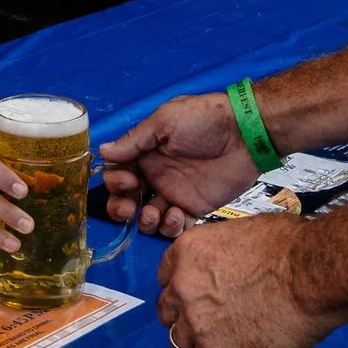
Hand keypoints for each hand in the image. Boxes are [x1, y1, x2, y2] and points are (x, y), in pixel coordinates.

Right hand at [99, 92, 255, 238]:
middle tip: (131, 207)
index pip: (118, 173)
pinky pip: (174, 226)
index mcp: (145, 153)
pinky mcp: (194, 208)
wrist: (245, 133)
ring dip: (145, 221)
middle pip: (127, 200)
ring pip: (147, 218)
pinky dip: (169, 227)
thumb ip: (135, 140)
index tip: (127, 181)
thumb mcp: (165, 121)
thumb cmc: (204, 120)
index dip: (115, 182)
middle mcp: (156, 175)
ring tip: (154, 213)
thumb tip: (103, 152)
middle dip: (121, 207)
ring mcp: (174, 193)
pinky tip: (176, 214)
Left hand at [158, 213, 334, 347]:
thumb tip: (238, 264)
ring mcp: (195, 322)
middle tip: (213, 325)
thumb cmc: (292, 247)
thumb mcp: (245, 232)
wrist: (312, 275)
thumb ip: (227, 254)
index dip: (184, 291)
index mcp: (188, 252)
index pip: (167, 277)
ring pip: (180, 344)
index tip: (199, 299)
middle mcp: (183, 287)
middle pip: (169, 313)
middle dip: (187, 319)